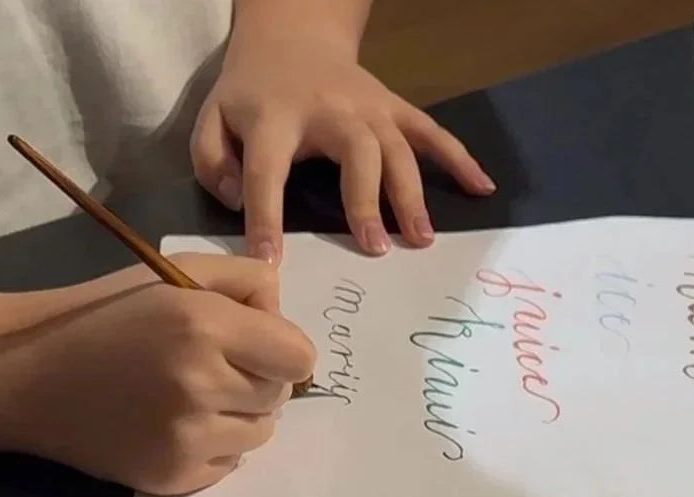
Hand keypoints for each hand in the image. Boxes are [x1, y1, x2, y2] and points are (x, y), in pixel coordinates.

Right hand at [4, 254, 315, 494]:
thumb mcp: (171, 273)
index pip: (299, 356)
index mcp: (203, 325)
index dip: (282, 348)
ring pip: (261, 433)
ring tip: (190, 396)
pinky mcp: (175, 476)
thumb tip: (284, 310)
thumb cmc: (105, 315)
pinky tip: (172, 424)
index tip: (254, 344)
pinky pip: (230, 464)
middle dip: (257, 379)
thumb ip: (243, 280)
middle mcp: (201, 385)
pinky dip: (213, 446)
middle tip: (209, 366)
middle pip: (280, 395)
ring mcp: (188, 438)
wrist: (32, 375)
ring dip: (239, 416)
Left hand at [191, 40, 494, 263]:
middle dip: (366, 199)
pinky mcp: (394, 109)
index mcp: (275, 117)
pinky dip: (459, 159)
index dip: (265, 217)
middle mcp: (330, 109)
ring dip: (411, 194)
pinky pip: (431, 133)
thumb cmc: (251, 95)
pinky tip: (482, 189)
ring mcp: (369, 108)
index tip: (271, 262)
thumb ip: (213, 163)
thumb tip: (240, 202)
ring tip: (421, 239)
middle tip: (374, 248)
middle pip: (355, 151)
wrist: (291, 37)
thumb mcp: (212, 120)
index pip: (268, 171)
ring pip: (396, 147)